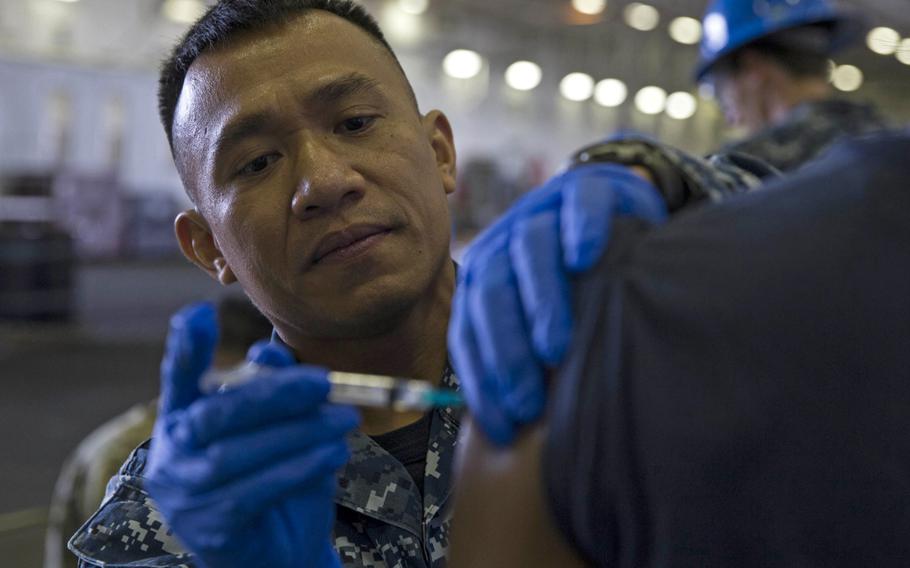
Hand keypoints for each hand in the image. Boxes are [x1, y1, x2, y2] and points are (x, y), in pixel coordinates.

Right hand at [144, 303, 358, 567]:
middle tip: (325, 382)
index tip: (201, 312)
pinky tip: (334, 453)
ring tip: (345, 419)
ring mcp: (185, 492)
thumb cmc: (279, 476)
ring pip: (238, 453)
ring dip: (299, 432)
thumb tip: (268, 352)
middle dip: (273, 393)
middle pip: (216, 414)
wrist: (284, 552)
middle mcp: (173, 451)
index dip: (186, 346)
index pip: (177, 374)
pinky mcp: (210, 526)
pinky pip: (255, 490)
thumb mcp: (281, 427)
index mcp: (183, 416)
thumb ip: (274, 388)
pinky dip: (299, 467)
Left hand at [449, 164, 667, 444]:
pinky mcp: (586, 188)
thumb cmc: (576, 283)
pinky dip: (580, 228)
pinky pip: (579, 205)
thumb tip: (506, 429)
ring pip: (529, 251)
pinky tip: (587, 256)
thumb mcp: (543, 320)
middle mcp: (505, 243)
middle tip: (526, 400)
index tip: (503, 425)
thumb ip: (524, 356)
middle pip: (491, 292)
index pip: (470, 328)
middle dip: (504, 350)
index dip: (482, 379)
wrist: (612, 209)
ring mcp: (542, 211)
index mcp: (486, 277)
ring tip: (553, 347)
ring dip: (538, 301)